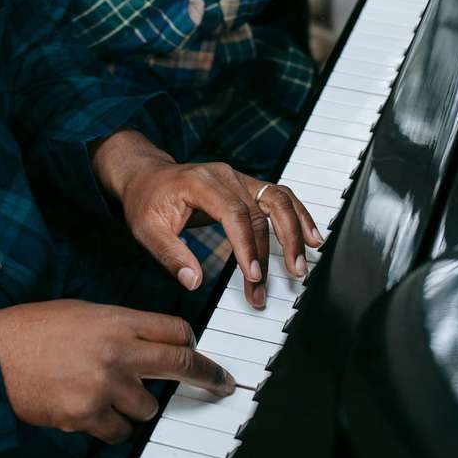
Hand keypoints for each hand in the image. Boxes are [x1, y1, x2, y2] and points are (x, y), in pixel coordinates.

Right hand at [0, 300, 234, 443]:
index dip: (189, 342)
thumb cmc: (34, 330)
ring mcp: (105, 385)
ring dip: (136, 405)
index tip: (197, 352)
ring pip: (148, 407)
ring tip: (107, 393)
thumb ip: (118, 326)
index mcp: (117, 319)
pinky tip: (90, 411)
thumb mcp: (83, 313)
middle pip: (180, 364)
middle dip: (208, 376)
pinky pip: (119, 431)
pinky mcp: (88, 415)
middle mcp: (118, 350)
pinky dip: (110, 426)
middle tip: (222, 384)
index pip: (175, 329)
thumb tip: (148, 343)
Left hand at [91, 132, 320, 307]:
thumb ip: (170, 255)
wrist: (146, 175)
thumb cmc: (146, 202)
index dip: (248, 246)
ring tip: (303, 263)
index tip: (254, 276)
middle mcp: (225, 175)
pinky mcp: (247, 186)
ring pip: (279, 199)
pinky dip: (298, 216)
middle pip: (261, 209)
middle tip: (284, 280)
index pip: (234, 213)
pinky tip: (311, 237)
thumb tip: (194, 282)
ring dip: (295, 231)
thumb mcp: (146, 230)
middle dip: (275, 249)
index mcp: (201, 182)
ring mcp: (239, 178)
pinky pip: (279, 197)